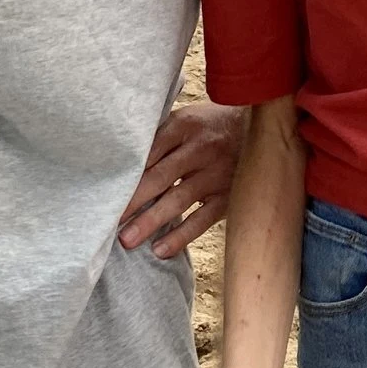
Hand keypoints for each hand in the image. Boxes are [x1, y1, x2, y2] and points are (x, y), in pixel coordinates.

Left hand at [118, 100, 242, 256]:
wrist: (262, 128)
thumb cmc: (212, 124)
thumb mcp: (187, 117)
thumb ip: (160, 134)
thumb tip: (122, 157)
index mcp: (184, 125)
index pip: (149, 151)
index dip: (127, 173)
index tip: (104, 192)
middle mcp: (200, 149)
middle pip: (160, 176)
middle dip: (133, 201)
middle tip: (108, 221)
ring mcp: (216, 173)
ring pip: (179, 199)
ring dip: (151, 221)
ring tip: (127, 240)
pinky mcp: (228, 195)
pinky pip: (202, 219)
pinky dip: (181, 235)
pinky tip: (160, 250)